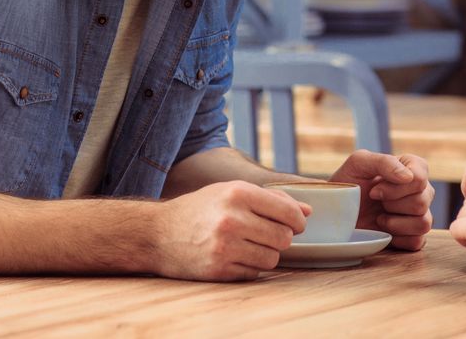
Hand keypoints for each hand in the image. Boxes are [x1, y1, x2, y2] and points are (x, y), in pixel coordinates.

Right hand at [155, 180, 309, 280]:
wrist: (158, 233)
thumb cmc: (201, 209)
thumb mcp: (232, 192)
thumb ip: (272, 199)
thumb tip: (307, 212)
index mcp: (238, 193)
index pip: (287, 212)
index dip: (297, 221)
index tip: (295, 224)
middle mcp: (232, 219)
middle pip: (283, 237)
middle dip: (281, 238)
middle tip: (268, 234)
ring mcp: (225, 246)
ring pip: (272, 258)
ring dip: (267, 254)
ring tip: (250, 245)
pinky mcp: (218, 270)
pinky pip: (254, 273)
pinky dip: (251, 267)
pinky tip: (236, 256)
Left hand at [330, 149, 434, 250]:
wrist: (336, 211)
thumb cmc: (348, 183)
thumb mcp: (359, 163)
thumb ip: (384, 162)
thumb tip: (409, 177)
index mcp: (411, 167)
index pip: (420, 177)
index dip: (397, 187)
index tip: (374, 190)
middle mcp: (420, 190)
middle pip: (422, 201)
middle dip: (392, 204)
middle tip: (374, 202)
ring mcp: (418, 214)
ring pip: (425, 222)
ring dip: (396, 222)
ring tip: (379, 218)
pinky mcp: (412, 236)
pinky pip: (418, 241)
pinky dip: (399, 239)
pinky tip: (384, 232)